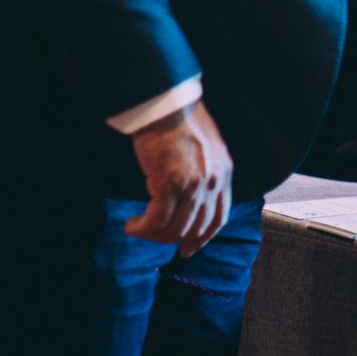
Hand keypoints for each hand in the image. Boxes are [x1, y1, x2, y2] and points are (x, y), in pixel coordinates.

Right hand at [126, 100, 233, 257]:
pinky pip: (157, 220)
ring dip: (154, 235)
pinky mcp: (170, 183)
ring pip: (176, 228)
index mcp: (224, 173)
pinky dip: (143, 228)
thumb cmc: (180, 122)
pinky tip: (132, 225)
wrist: (167, 105)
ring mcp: (193, 184)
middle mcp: (213, 182)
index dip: (203, 237)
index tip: (188, 250)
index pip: (218, 217)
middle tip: (154, 239)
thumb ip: (205, 172)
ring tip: (139, 229)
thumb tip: (192, 196)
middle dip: (174, 240)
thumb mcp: (205, 149)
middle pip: (196, 227)